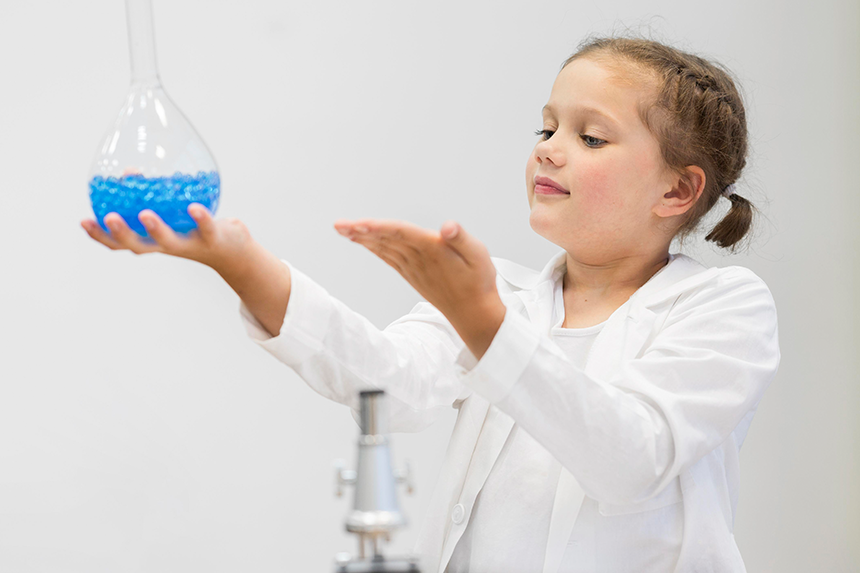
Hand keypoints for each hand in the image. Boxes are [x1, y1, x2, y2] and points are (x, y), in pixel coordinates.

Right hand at [81, 205, 253, 272]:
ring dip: (156, 229)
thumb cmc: (194, 228)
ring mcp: (190, 244)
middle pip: (139, 246)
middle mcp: (167, 246)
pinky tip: (193, 207)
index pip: (122, 243)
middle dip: (122, 233)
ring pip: (170, 242)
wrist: (232, 251)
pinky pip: (205, 228)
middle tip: (108, 217)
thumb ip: (148, 196)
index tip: (83, 221)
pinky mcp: (212, 239)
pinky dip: (200, 218)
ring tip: (145, 215)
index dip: (101, 235)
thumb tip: (129, 171)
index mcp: (153, 241)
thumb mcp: (169, 213)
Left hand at [334, 218, 505, 358]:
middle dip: (361, 232)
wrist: (474, 314)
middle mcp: (419, 260)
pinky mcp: (412, 274)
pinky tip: (361, 240)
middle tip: (338, 225)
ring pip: (383, 249)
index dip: (380, 228)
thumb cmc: (479, 282)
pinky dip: (373, 247)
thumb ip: (461, 239)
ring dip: (362, 238)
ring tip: (343, 229)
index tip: (359, 224)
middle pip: (386, 240)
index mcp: (433, 250)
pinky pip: (388, 257)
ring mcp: (413, 268)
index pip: (402, 234)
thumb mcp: (479, 255)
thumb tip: (448, 227)